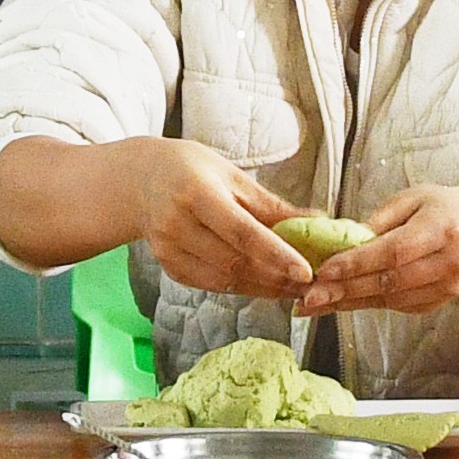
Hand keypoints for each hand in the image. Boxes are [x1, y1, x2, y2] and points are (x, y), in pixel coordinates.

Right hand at [131, 140, 310, 301]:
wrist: (141, 180)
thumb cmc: (192, 170)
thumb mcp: (232, 176)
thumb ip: (272, 205)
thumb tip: (318, 222)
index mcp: (196, 192)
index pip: (242, 231)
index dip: (276, 254)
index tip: (305, 271)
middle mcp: (177, 224)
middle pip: (235, 261)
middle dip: (277, 277)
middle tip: (312, 283)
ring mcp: (168, 249)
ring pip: (225, 280)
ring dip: (264, 288)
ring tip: (294, 288)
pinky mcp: (169, 267)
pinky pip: (212, 285)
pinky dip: (243, 287)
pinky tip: (265, 285)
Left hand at [295, 187, 458, 318]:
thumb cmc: (442, 210)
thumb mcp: (413, 200)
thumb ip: (379, 221)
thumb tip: (342, 240)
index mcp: (443, 229)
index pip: (393, 252)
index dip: (357, 264)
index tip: (325, 270)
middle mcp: (449, 262)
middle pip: (389, 281)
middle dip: (344, 290)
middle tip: (309, 297)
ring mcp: (447, 287)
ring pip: (390, 299)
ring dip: (350, 302)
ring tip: (316, 303)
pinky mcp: (439, 301)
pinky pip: (397, 306)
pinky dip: (367, 304)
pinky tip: (341, 302)